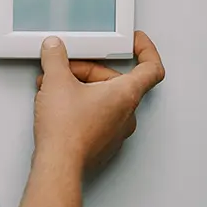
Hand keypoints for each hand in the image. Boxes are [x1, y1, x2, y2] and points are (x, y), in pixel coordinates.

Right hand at [32, 31, 164, 171]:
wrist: (58, 165)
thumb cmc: (66, 131)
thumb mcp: (56, 81)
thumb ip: (55, 58)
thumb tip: (54, 48)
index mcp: (126, 94)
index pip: (151, 68)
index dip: (146, 50)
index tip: (137, 41)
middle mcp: (126, 114)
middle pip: (116, 80)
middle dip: (89, 70)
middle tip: (66, 68)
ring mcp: (116, 132)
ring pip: (104, 98)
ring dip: (81, 87)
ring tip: (55, 87)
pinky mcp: (103, 144)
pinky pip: (98, 115)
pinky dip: (81, 105)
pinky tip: (59, 105)